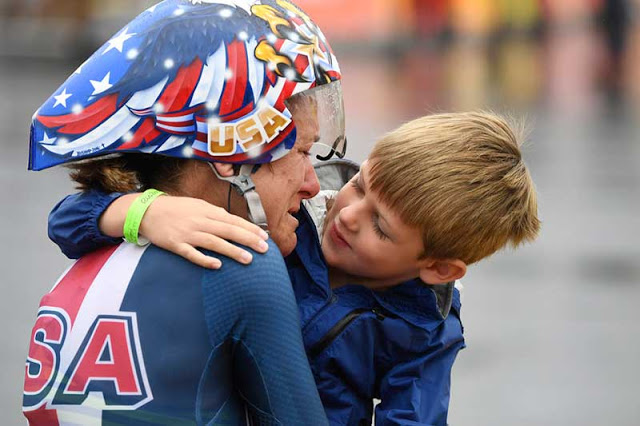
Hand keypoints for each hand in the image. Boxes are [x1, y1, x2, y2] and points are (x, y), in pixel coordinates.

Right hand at [139, 196, 269, 268]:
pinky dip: (205, 259)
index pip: (233, 220)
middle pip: (228, 230)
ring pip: (214, 242)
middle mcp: (199, 221)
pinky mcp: (176, 245)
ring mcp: (188, 233)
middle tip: (264, 249)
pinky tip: (218, 266)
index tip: (264, 237)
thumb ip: (214, 212)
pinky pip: (192, 254)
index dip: (250, 229)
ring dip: (232, 251)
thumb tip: (231, 220)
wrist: (146, 211)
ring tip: (248, 259)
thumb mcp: (196, 205)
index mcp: (206, 210)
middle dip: (248, 240)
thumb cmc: (175, 208)